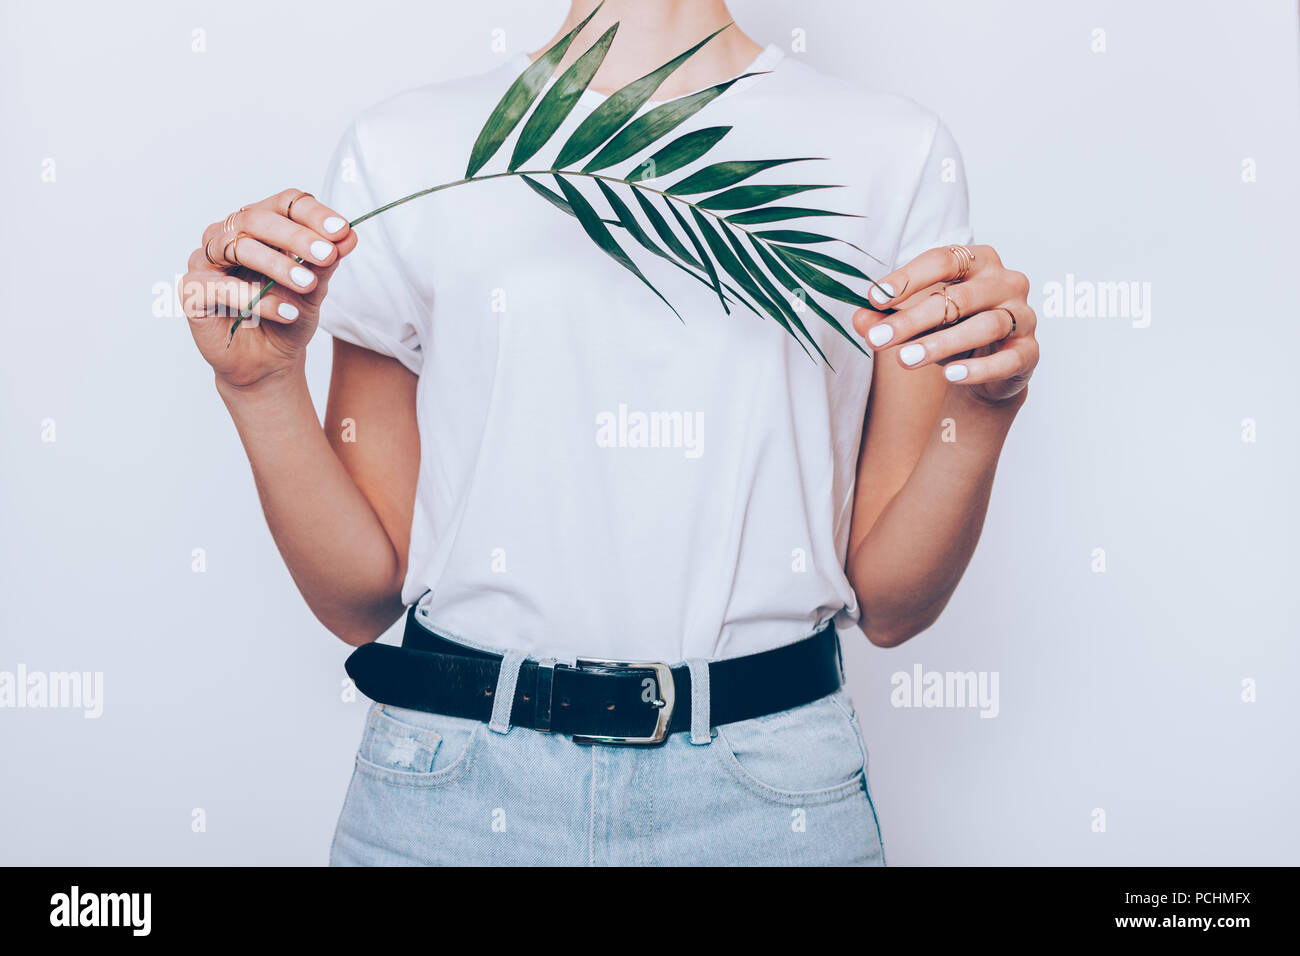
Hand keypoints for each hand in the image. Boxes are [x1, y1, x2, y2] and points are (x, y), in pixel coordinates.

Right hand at [182, 189, 356, 388]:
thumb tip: (349, 236)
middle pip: (257, 218)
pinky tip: (286, 313)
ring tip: (307, 284)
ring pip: (237, 247)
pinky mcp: (192, 291)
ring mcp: (205, 261)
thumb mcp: (313, 290)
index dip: (313, 214)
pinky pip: (222, 287)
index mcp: (259, 226)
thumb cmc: (287, 317)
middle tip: (326, 254)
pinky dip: (257, 299)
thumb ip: (326, 263)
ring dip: (277, 264)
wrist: (267, 362)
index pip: (284, 203)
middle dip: (296, 236)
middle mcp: (227, 235)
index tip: (341, 231)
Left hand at [851, 244, 1037, 405]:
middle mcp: (1006, 282)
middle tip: (879, 339)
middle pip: (961, 296)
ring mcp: (1023, 316)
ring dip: (942, 344)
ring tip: (906, 360)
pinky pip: (1008, 359)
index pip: (944, 259)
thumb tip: (858, 320)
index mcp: (978, 262)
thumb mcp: (916, 323)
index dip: (908, 278)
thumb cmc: (953, 329)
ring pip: (986, 325)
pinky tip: (950, 376)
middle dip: (914, 319)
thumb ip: (887, 319)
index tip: (874, 298)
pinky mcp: (1029, 352)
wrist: (992, 367)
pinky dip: (978, 369)